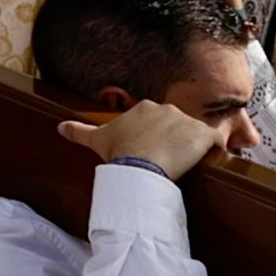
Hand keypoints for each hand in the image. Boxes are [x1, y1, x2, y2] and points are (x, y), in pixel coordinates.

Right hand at [64, 97, 223, 181]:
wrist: (139, 165)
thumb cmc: (119, 152)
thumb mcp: (97, 140)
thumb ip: (78, 130)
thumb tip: (59, 126)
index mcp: (145, 108)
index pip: (157, 120)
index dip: (156, 137)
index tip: (152, 152)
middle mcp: (167, 109)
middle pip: (177, 126)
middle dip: (175, 141)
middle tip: (168, 162)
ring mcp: (187, 121)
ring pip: (195, 134)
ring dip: (194, 148)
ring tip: (188, 167)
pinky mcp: (204, 135)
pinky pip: (216, 142)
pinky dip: (216, 151)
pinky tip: (211, 163)